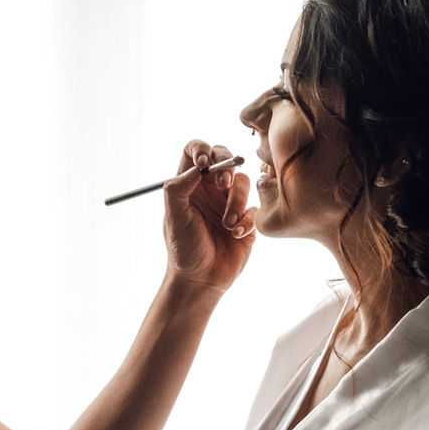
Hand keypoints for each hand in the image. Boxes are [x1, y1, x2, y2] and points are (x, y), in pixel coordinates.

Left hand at [162, 139, 257, 293]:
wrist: (201, 280)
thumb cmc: (183, 249)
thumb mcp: (174, 218)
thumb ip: (178, 188)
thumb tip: (197, 167)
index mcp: (190, 185)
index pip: (194, 151)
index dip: (201, 149)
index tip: (204, 163)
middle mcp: (210, 189)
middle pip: (224, 157)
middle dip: (227, 165)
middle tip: (223, 184)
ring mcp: (229, 202)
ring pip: (243, 182)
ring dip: (236, 201)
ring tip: (227, 225)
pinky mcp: (246, 219)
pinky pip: (254, 207)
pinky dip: (246, 220)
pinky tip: (236, 235)